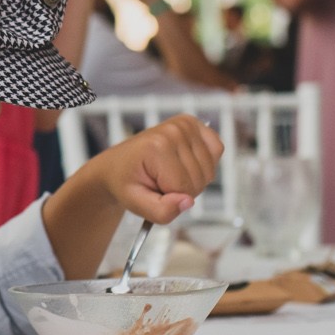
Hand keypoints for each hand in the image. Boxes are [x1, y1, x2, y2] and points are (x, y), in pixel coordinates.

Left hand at [100, 115, 221, 224]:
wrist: (118, 165)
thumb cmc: (126, 181)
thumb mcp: (136, 204)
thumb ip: (161, 210)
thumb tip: (187, 202)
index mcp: (157, 147)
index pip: (185, 188)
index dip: (172, 198)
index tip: (154, 189)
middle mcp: (173, 131)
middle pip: (199, 180)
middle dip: (182, 190)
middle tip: (160, 181)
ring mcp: (185, 125)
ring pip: (209, 170)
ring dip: (193, 178)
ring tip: (169, 172)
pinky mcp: (193, 124)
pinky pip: (216, 150)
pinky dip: (204, 163)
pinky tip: (185, 162)